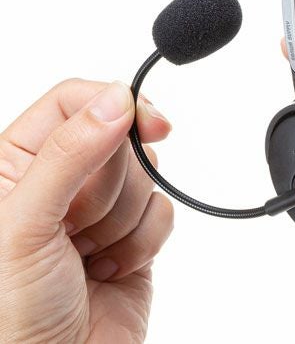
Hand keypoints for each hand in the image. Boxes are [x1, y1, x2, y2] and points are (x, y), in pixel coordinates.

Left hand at [0, 79, 173, 342]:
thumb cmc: (11, 312)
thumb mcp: (25, 223)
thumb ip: (70, 153)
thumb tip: (118, 100)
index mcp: (19, 161)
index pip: (74, 101)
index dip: (115, 104)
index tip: (150, 123)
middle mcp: (63, 177)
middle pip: (118, 138)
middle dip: (110, 185)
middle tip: (77, 225)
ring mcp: (101, 205)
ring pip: (146, 175)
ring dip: (123, 221)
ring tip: (87, 255)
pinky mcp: (134, 231)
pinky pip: (163, 210)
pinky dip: (143, 242)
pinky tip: (110, 268)